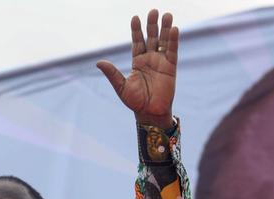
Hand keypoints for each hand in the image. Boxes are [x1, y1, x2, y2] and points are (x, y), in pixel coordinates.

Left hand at [96, 9, 177, 129]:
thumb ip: (112, 73)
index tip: (135, 17)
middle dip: (152, 25)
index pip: (137, 42)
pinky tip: (174, 29)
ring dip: (165, 29)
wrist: (149, 113)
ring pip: (163, 42)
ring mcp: (161, 62)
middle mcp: (150, 59)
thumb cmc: (134, 102)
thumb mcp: (121, 86)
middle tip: (153, 10)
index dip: (136, 30)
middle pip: (151, 38)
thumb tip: (99, 62)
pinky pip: (172, 51)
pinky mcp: (171, 68)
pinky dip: (173, 41)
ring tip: (167, 15)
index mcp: (137, 62)